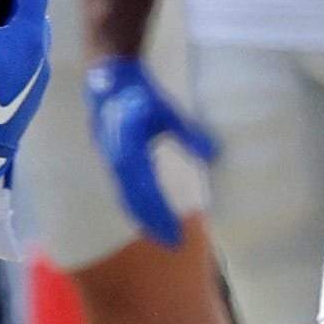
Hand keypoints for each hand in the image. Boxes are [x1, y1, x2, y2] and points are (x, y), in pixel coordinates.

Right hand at [84, 55, 216, 245]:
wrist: (109, 81)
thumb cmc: (140, 95)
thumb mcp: (168, 112)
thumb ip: (189, 135)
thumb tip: (213, 156)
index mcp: (129, 152)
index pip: (147, 192)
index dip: (161, 215)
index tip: (177, 233)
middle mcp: (117, 162)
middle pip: (135, 202)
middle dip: (153, 223)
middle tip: (174, 243)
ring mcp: (111, 162)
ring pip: (128, 198)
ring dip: (144, 217)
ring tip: (162, 233)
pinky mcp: (112, 160)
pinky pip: (125, 189)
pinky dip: (138, 205)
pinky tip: (149, 213)